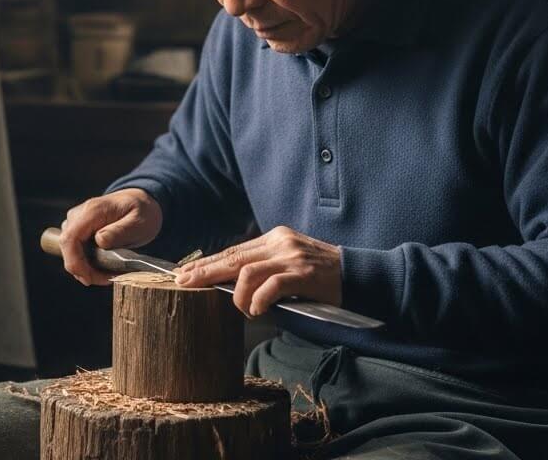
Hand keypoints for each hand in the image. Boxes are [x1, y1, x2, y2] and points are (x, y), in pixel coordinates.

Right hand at [59, 188, 162, 285]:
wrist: (139, 202)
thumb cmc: (141, 210)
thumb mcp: (139, 221)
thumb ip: (120, 230)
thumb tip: (99, 241)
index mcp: (92, 211)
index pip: (71, 238)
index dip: (75, 261)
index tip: (88, 278)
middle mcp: (79, 215)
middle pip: (68, 248)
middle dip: (83, 270)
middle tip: (107, 280)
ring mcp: (76, 223)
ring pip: (70, 253)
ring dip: (86, 269)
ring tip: (110, 274)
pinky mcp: (78, 231)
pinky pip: (75, 252)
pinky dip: (88, 264)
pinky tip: (104, 269)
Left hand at [175, 226, 342, 315]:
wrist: (362, 276)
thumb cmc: (323, 279)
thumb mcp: (289, 268)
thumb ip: (263, 273)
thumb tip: (230, 288)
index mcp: (275, 238)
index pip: (233, 250)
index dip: (208, 262)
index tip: (186, 272)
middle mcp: (281, 242)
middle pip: (233, 257)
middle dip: (206, 271)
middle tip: (185, 283)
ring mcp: (292, 256)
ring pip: (248, 271)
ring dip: (238, 295)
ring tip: (242, 309)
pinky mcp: (305, 272)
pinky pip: (272, 284)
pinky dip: (260, 298)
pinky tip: (257, 309)